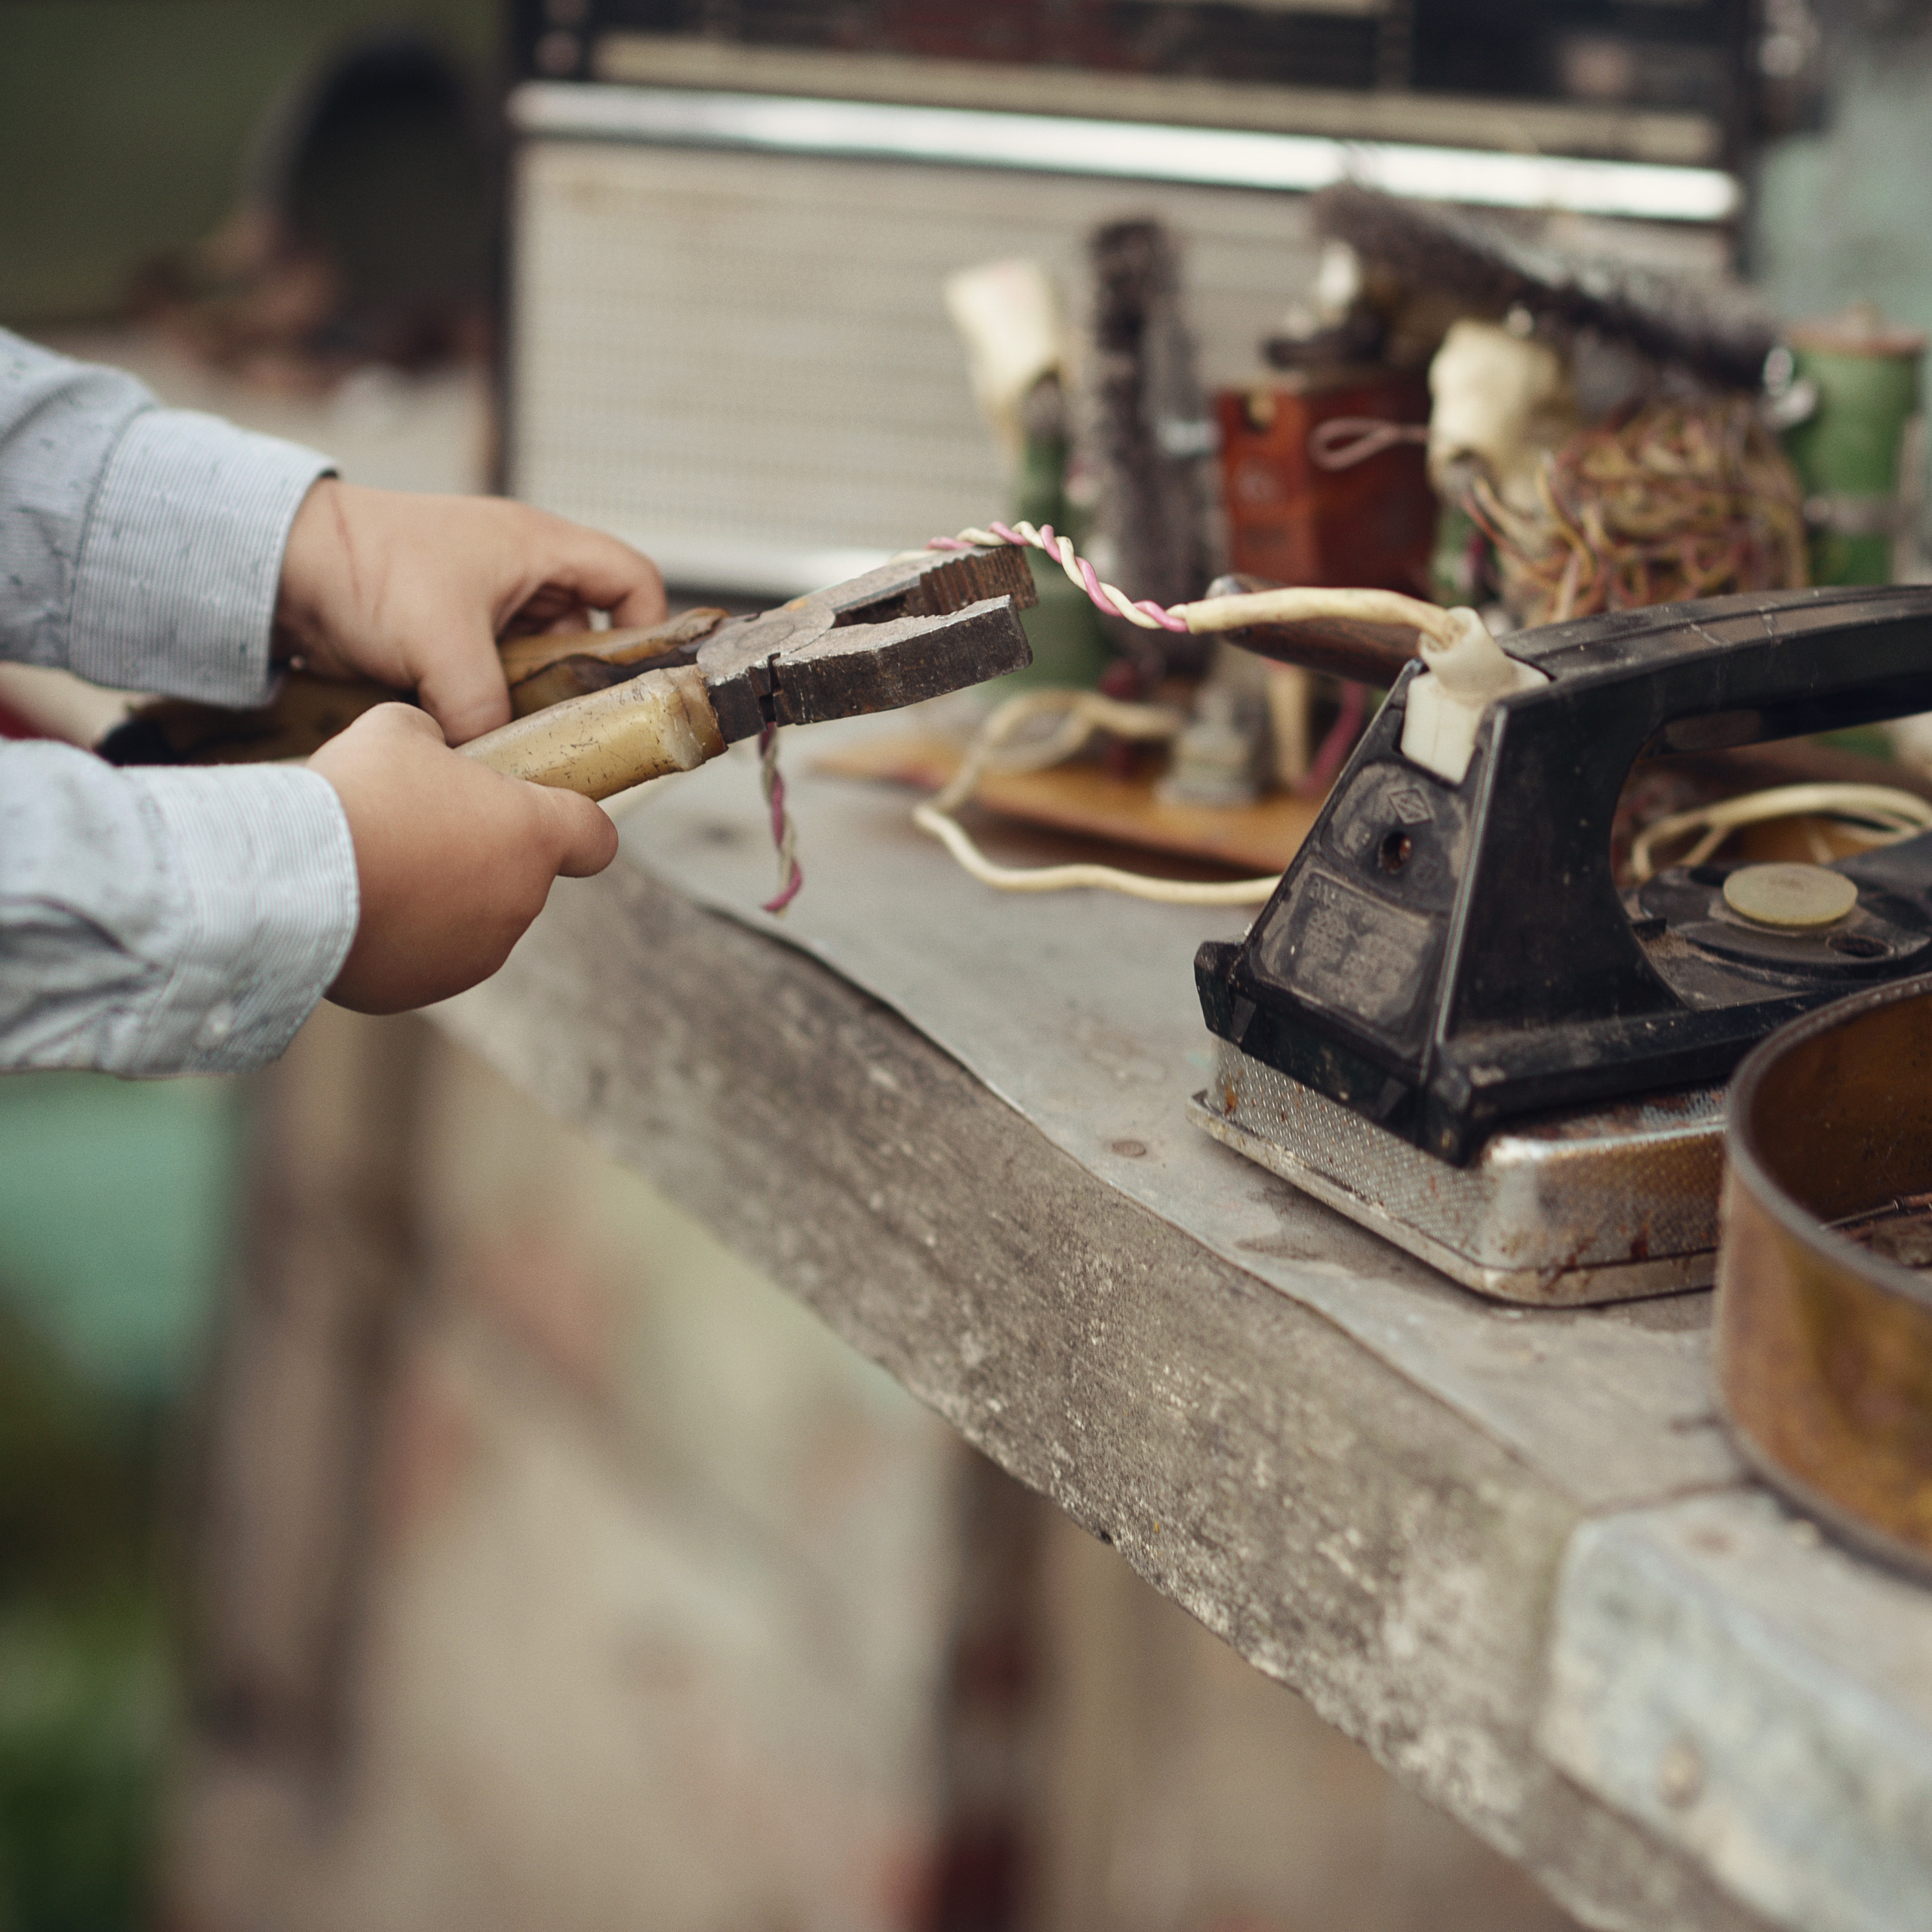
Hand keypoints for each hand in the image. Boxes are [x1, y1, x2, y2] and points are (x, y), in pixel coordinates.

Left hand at [275, 480, 666, 744]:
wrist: (277, 561)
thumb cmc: (363, 566)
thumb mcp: (439, 642)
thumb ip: (483, 707)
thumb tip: (494, 766)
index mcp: (537, 546)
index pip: (631, 578)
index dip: (647, 628)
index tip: (635, 682)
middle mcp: (519, 572)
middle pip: (588, 631)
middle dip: (582, 682)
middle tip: (576, 730)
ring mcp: (482, 603)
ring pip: (537, 661)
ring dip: (531, 699)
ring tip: (521, 738)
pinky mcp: (446, 632)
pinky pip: (493, 674)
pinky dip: (491, 703)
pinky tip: (478, 732)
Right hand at [309, 703, 618, 1012]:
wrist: (294, 879)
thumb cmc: (358, 795)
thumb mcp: (399, 730)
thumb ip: (437, 740)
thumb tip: (429, 752)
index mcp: (534, 837)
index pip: (594, 839)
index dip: (573, 824)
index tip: (542, 816)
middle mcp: (520, 903)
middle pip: (515, 874)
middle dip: (477, 852)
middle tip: (414, 827)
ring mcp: (477, 954)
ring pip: (470, 917)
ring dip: (438, 896)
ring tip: (375, 868)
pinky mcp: (425, 988)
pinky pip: (423, 954)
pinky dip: (400, 937)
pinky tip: (356, 909)